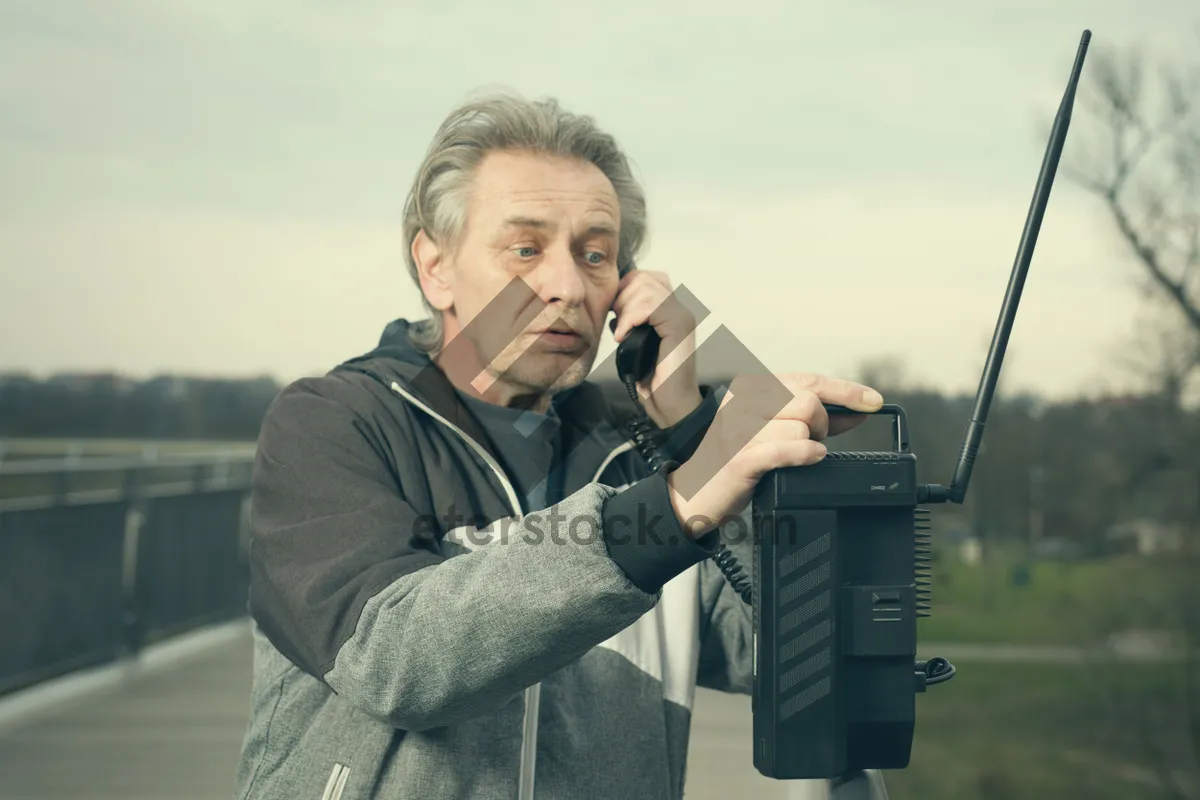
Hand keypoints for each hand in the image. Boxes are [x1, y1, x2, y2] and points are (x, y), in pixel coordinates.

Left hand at [609, 269, 700, 427]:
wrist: (669, 403)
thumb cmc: (651, 378)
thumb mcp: (634, 341)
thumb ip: (629, 319)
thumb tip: (613, 303)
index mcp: (668, 309)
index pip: (643, 277)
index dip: (623, 290)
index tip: (614, 315)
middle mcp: (678, 308)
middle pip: (642, 277)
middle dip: (621, 298)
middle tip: (618, 325)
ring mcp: (681, 315)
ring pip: (645, 287)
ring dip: (625, 309)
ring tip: (622, 332)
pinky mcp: (680, 326)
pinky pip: (651, 305)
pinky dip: (631, 318)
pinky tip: (624, 336)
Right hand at [667, 373, 883, 537]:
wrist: (693, 494)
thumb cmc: (734, 460)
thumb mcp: (770, 430)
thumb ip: (811, 418)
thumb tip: (856, 411)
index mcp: (750, 387)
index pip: (808, 380)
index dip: (846, 391)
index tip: (873, 401)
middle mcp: (742, 401)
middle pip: (809, 402)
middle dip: (824, 425)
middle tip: (814, 441)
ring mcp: (740, 428)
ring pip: (803, 426)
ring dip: (812, 444)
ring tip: (796, 455)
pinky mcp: (741, 456)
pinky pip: (790, 448)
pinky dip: (807, 454)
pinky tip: (807, 459)